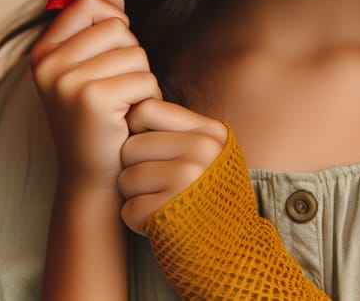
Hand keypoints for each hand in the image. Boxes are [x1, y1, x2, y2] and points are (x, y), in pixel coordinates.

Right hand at [30, 0, 161, 189]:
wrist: (94, 174)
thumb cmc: (100, 117)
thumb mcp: (95, 66)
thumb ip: (101, 24)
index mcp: (44, 51)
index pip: (88, 3)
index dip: (112, 22)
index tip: (110, 54)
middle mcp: (48, 63)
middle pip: (117, 26)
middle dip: (131, 55)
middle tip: (118, 88)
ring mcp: (66, 80)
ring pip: (135, 52)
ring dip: (143, 78)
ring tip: (123, 104)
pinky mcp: (92, 98)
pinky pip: (144, 78)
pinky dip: (148, 98)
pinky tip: (130, 118)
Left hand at [118, 98, 227, 232]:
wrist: (233, 250)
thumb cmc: (209, 195)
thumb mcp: (208, 153)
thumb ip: (178, 129)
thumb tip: (129, 109)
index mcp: (210, 131)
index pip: (146, 109)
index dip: (137, 129)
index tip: (148, 149)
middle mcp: (202, 150)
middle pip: (131, 145)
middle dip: (134, 168)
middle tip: (156, 183)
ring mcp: (188, 181)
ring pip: (126, 177)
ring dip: (135, 195)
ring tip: (161, 201)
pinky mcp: (171, 213)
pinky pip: (129, 209)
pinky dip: (137, 220)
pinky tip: (159, 222)